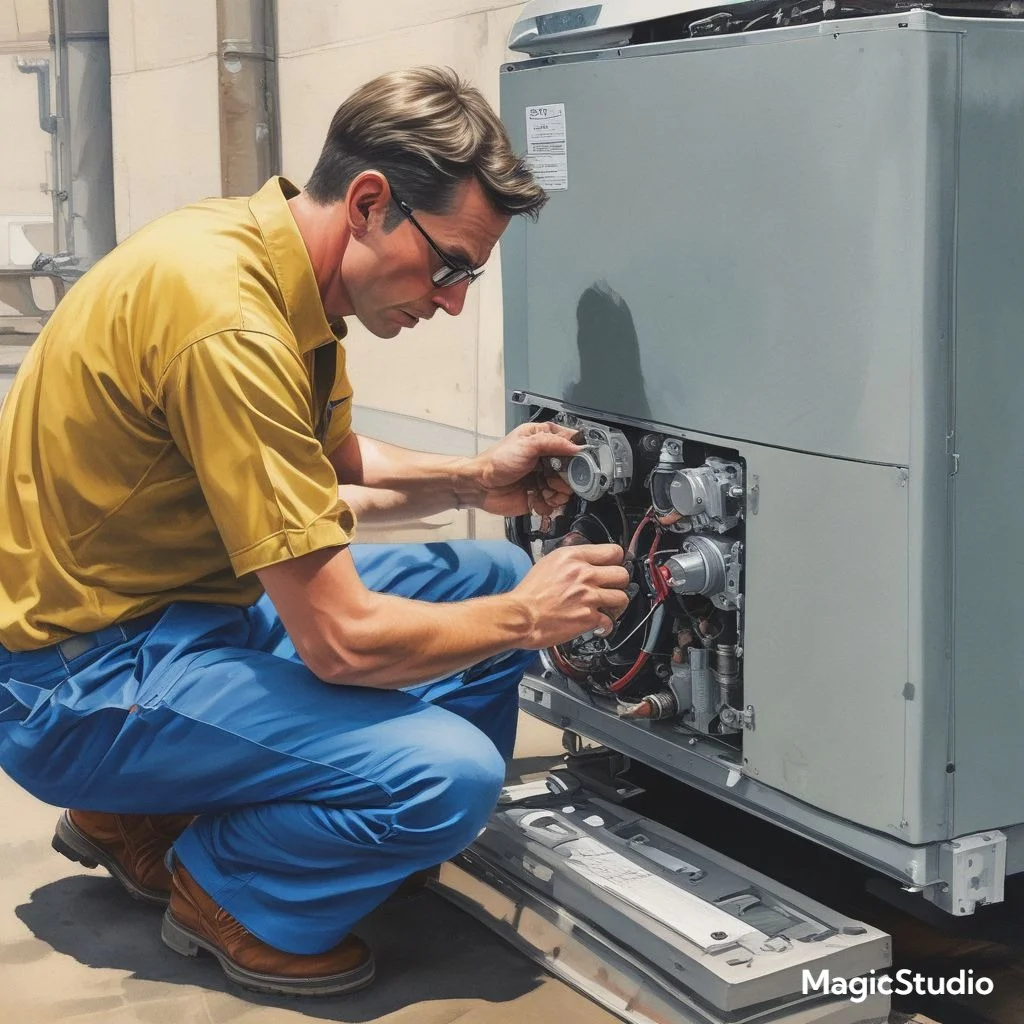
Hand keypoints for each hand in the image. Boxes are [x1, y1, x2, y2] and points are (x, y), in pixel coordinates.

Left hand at [472, 422, 580, 516]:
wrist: (480, 486)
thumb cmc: (499, 461)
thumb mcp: (526, 445)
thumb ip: (553, 443)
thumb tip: (578, 448)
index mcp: (544, 439)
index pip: (572, 442)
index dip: (577, 453)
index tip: (575, 462)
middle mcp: (547, 458)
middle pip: (573, 469)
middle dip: (568, 477)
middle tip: (555, 480)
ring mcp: (544, 478)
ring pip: (566, 488)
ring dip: (558, 493)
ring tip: (545, 492)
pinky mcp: (540, 497)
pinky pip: (555, 503)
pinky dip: (549, 504)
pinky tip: (537, 501)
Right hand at [514, 544, 630, 648]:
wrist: (521, 616)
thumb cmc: (529, 593)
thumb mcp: (548, 563)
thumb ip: (570, 560)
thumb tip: (583, 561)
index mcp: (573, 557)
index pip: (613, 551)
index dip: (616, 560)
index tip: (614, 566)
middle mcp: (584, 574)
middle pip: (622, 574)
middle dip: (618, 583)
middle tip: (611, 588)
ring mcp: (588, 596)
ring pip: (622, 597)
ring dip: (616, 604)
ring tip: (607, 607)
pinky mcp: (589, 617)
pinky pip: (609, 621)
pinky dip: (605, 626)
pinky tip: (598, 625)